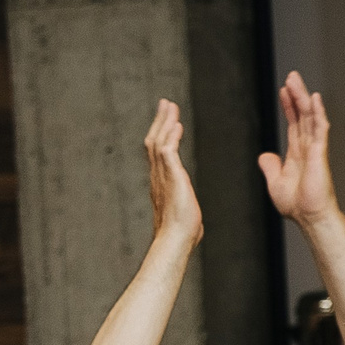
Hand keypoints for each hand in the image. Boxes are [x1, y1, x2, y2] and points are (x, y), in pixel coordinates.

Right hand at [144, 100, 201, 245]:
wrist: (176, 240)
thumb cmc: (181, 233)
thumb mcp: (183, 214)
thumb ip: (183, 209)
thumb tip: (189, 219)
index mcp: (161, 183)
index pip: (158, 153)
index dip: (162, 135)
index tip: (167, 121)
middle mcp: (158, 176)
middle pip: (154, 141)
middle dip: (160, 121)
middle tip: (165, 103)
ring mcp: (162, 176)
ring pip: (159, 142)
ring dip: (165, 122)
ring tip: (170, 106)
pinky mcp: (172, 178)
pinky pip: (168, 151)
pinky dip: (171, 137)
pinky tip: (177, 125)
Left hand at [256, 70, 339, 226]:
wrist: (310, 217)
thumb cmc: (298, 205)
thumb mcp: (275, 183)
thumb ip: (271, 167)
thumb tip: (265, 156)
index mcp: (297, 153)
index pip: (293, 123)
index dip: (288, 106)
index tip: (284, 90)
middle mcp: (307, 147)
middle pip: (302, 115)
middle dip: (296, 95)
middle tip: (292, 76)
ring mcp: (315, 149)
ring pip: (310, 117)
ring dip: (303, 98)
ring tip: (296, 80)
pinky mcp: (319, 153)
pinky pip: (319, 129)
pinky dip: (318, 113)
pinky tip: (315, 99)